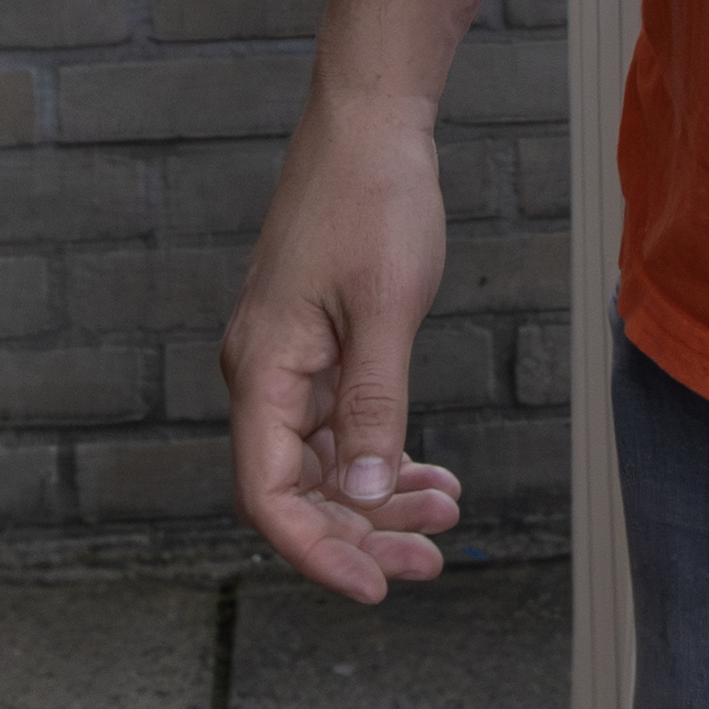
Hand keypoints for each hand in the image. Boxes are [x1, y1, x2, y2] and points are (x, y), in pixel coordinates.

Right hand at [223, 83, 466, 600]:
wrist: (370, 120)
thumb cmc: (374, 198)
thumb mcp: (386, 309)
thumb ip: (376, 405)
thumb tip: (369, 491)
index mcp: (263, 369)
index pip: (269, 497)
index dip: (319, 552)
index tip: (376, 587)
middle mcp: (262, 374)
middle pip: (297, 491)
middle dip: (362, 533)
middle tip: (433, 558)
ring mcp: (287, 363)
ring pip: (323, 463)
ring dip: (379, 497)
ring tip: (446, 512)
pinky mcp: (315, 347)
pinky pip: (339, 427)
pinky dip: (382, 454)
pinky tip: (430, 472)